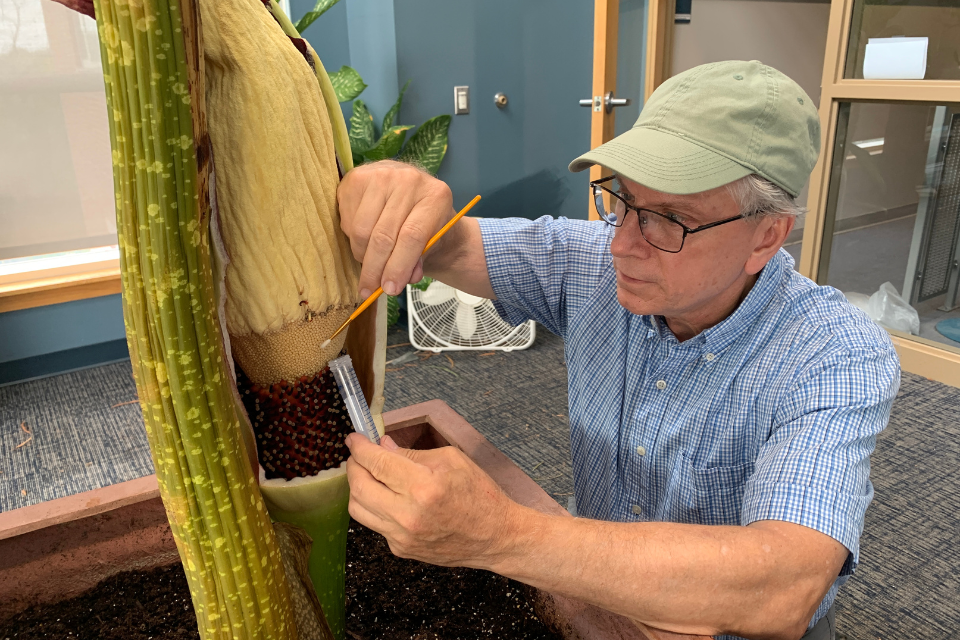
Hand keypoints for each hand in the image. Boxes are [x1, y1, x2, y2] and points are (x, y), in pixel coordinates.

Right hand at [338, 160, 453, 297]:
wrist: (416, 197)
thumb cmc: (428, 226)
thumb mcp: (432, 245)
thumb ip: (417, 262)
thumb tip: (395, 281)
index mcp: (435, 195)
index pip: (412, 236)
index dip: (398, 266)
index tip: (389, 290)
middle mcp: (408, 179)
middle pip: (383, 235)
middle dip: (375, 270)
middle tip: (370, 291)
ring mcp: (380, 174)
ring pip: (361, 230)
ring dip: (362, 256)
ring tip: (370, 265)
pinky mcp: (355, 178)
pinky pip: (347, 220)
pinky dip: (352, 239)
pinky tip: (364, 241)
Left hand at [344, 432, 515, 567]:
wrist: (495, 536)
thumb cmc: (479, 495)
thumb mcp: (451, 460)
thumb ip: (411, 454)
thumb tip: (383, 445)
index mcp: (423, 487)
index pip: (376, 463)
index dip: (360, 448)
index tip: (355, 439)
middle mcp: (408, 515)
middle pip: (359, 487)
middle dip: (354, 466)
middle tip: (359, 455)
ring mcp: (402, 536)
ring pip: (358, 509)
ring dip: (358, 487)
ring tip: (370, 474)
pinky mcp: (401, 549)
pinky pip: (375, 523)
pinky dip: (376, 506)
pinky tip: (390, 497)